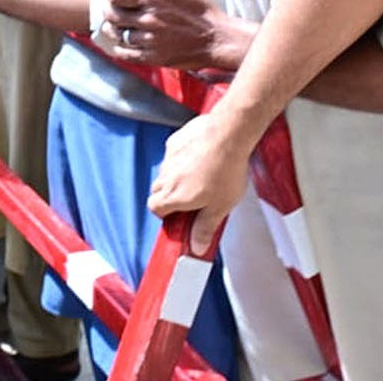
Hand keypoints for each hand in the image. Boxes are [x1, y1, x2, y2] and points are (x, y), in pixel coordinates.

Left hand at [94, 0, 253, 72]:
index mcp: (154, 0)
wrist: (218, 40)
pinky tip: (118, 44)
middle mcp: (148, 20)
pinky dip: (118, 48)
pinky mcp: (153, 57)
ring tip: (111, 26)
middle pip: (112, 15)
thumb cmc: (203, 13)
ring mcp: (149, 40)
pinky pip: (126, 54)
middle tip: (105, 8)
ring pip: (117, 34)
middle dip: (105, 10)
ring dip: (112, 29)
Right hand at [147, 113, 252, 254]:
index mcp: (174, 196)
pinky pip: (173, 155)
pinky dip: (182, 159)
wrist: (227, 135)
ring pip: (166, 172)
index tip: (178, 217)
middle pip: (157, 191)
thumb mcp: (220, 207)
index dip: (164, 215)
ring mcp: (169, 157)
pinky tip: (201, 158)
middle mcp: (167, 176)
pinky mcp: (175, 141)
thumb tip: (197, 247)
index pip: (154, 209)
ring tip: (200, 177)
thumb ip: (206, 228)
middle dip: (170, 197)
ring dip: (176, 178)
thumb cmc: (225, 170)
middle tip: (190, 200)